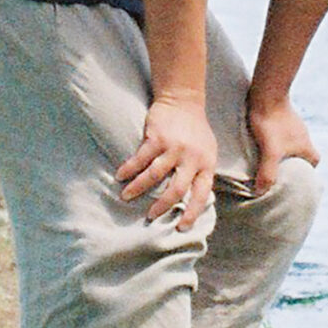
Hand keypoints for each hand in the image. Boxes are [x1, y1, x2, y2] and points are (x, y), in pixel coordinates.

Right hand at [117, 94, 217, 229]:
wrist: (183, 100)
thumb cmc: (195, 130)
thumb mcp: (207, 151)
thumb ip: (200, 172)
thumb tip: (191, 201)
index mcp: (206, 163)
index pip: (201, 193)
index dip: (192, 212)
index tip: (181, 227)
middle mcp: (191, 158)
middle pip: (176, 189)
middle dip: (162, 206)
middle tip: (150, 216)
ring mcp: (174, 147)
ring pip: (154, 175)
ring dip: (138, 188)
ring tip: (126, 197)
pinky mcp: (157, 138)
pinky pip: (140, 158)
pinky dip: (129, 169)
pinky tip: (120, 176)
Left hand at [246, 94, 319, 197]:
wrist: (266, 91)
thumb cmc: (271, 122)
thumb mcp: (270, 152)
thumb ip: (268, 173)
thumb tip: (261, 194)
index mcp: (306, 145)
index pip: (315, 161)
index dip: (308, 171)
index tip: (296, 177)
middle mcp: (302, 134)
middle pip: (303, 152)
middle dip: (293, 161)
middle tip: (279, 170)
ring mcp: (292, 123)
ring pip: (291, 141)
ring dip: (282, 149)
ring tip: (266, 156)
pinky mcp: (281, 115)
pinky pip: (281, 130)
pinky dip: (274, 137)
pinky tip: (261, 139)